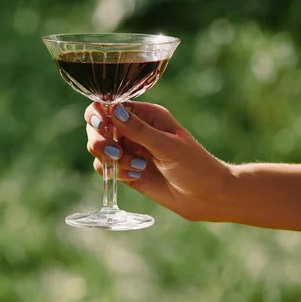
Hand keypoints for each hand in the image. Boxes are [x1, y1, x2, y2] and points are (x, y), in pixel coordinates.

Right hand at [85, 101, 232, 221]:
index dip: (99, 114)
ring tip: (136, 167)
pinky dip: (115, 173)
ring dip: (112, 159)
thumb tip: (112, 109)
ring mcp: (126, 149)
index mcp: (143, 115)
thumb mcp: (167, 145)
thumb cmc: (193, 165)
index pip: (109, 105)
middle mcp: (131, 129)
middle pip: (96, 126)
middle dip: (100, 140)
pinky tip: (136, 176)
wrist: (204, 196)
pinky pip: (103, 167)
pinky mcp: (123, 169)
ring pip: (97, 148)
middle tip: (116, 153)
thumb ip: (138, 130)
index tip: (102, 126)